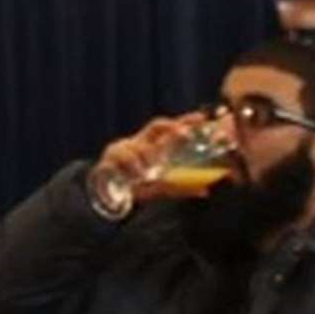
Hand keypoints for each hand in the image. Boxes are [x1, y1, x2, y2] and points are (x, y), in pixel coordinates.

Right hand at [89, 112, 205, 203]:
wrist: (109, 196)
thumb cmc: (138, 185)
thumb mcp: (163, 187)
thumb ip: (182, 188)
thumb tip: (205, 191)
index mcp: (154, 146)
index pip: (172, 128)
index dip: (185, 121)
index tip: (201, 117)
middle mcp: (141, 142)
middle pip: (157, 126)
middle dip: (171, 127)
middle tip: (185, 133)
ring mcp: (124, 148)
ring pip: (138, 145)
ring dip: (146, 156)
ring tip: (150, 171)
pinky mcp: (108, 159)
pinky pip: (121, 158)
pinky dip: (131, 166)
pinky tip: (136, 175)